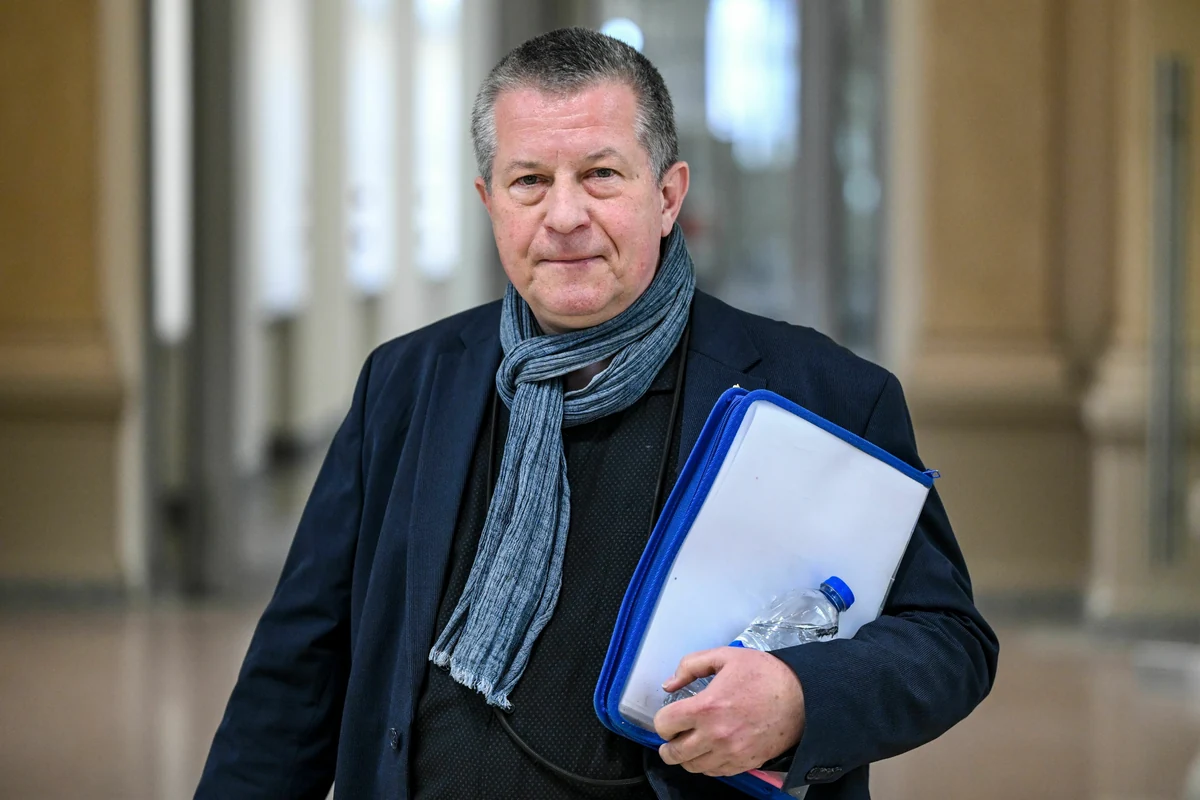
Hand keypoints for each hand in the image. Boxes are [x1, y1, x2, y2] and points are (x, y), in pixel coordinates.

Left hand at [653, 646, 805, 776]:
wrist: (802, 697)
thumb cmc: (763, 673)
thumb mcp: (725, 656)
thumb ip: (691, 666)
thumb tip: (669, 685)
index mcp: (706, 707)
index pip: (665, 725)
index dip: (662, 721)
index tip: (669, 717)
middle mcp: (714, 735)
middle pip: (674, 754)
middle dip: (668, 745)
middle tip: (673, 737)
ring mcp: (730, 753)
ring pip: (693, 767)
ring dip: (686, 757)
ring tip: (690, 744)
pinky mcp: (745, 763)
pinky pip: (715, 772)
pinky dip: (707, 764)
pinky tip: (710, 751)